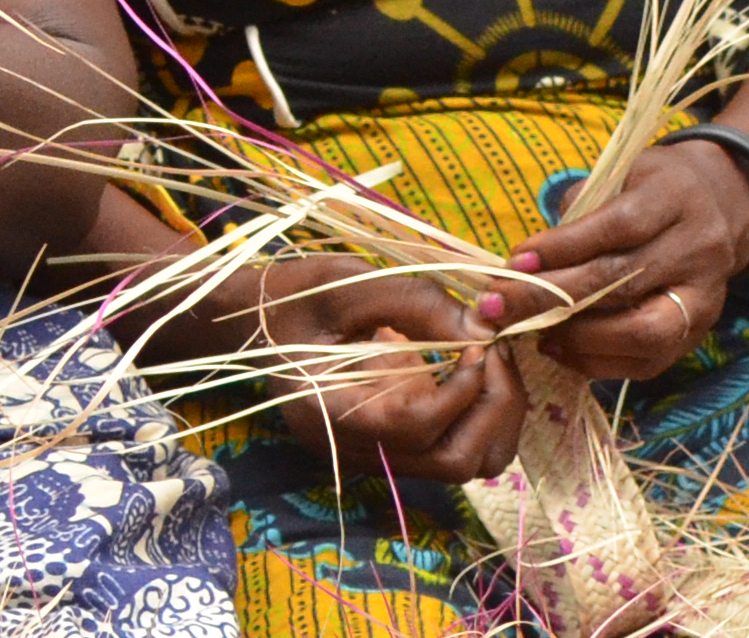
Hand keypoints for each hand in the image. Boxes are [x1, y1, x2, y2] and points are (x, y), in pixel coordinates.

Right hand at [137, 254, 523, 481]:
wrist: (253, 321)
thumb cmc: (290, 296)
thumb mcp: (344, 283)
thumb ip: (415, 303)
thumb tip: (486, 328)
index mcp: (326, 413)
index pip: (414, 426)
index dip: (460, 389)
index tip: (474, 342)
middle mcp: (354, 450)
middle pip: (455, 462)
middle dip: (492, 405)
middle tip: (493, 349)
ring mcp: (376, 454)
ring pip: (467, 465)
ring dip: (495, 415)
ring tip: (488, 360)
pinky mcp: (394, 446)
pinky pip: (456, 448)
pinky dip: (482, 415)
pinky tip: (472, 370)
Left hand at [491, 146, 748, 382]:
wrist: (727, 205)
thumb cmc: (655, 188)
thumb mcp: (623, 175)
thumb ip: (581, 209)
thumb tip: (525, 260)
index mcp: (674, 200)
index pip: (617, 227)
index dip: (562, 247)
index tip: (515, 261)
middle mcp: (697, 250)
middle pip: (621, 282)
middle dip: (550, 298)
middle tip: (497, 305)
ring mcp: (704, 297)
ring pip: (642, 332)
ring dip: (577, 338)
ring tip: (529, 332)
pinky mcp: (700, 333)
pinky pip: (649, 361)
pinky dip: (598, 362)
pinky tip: (559, 350)